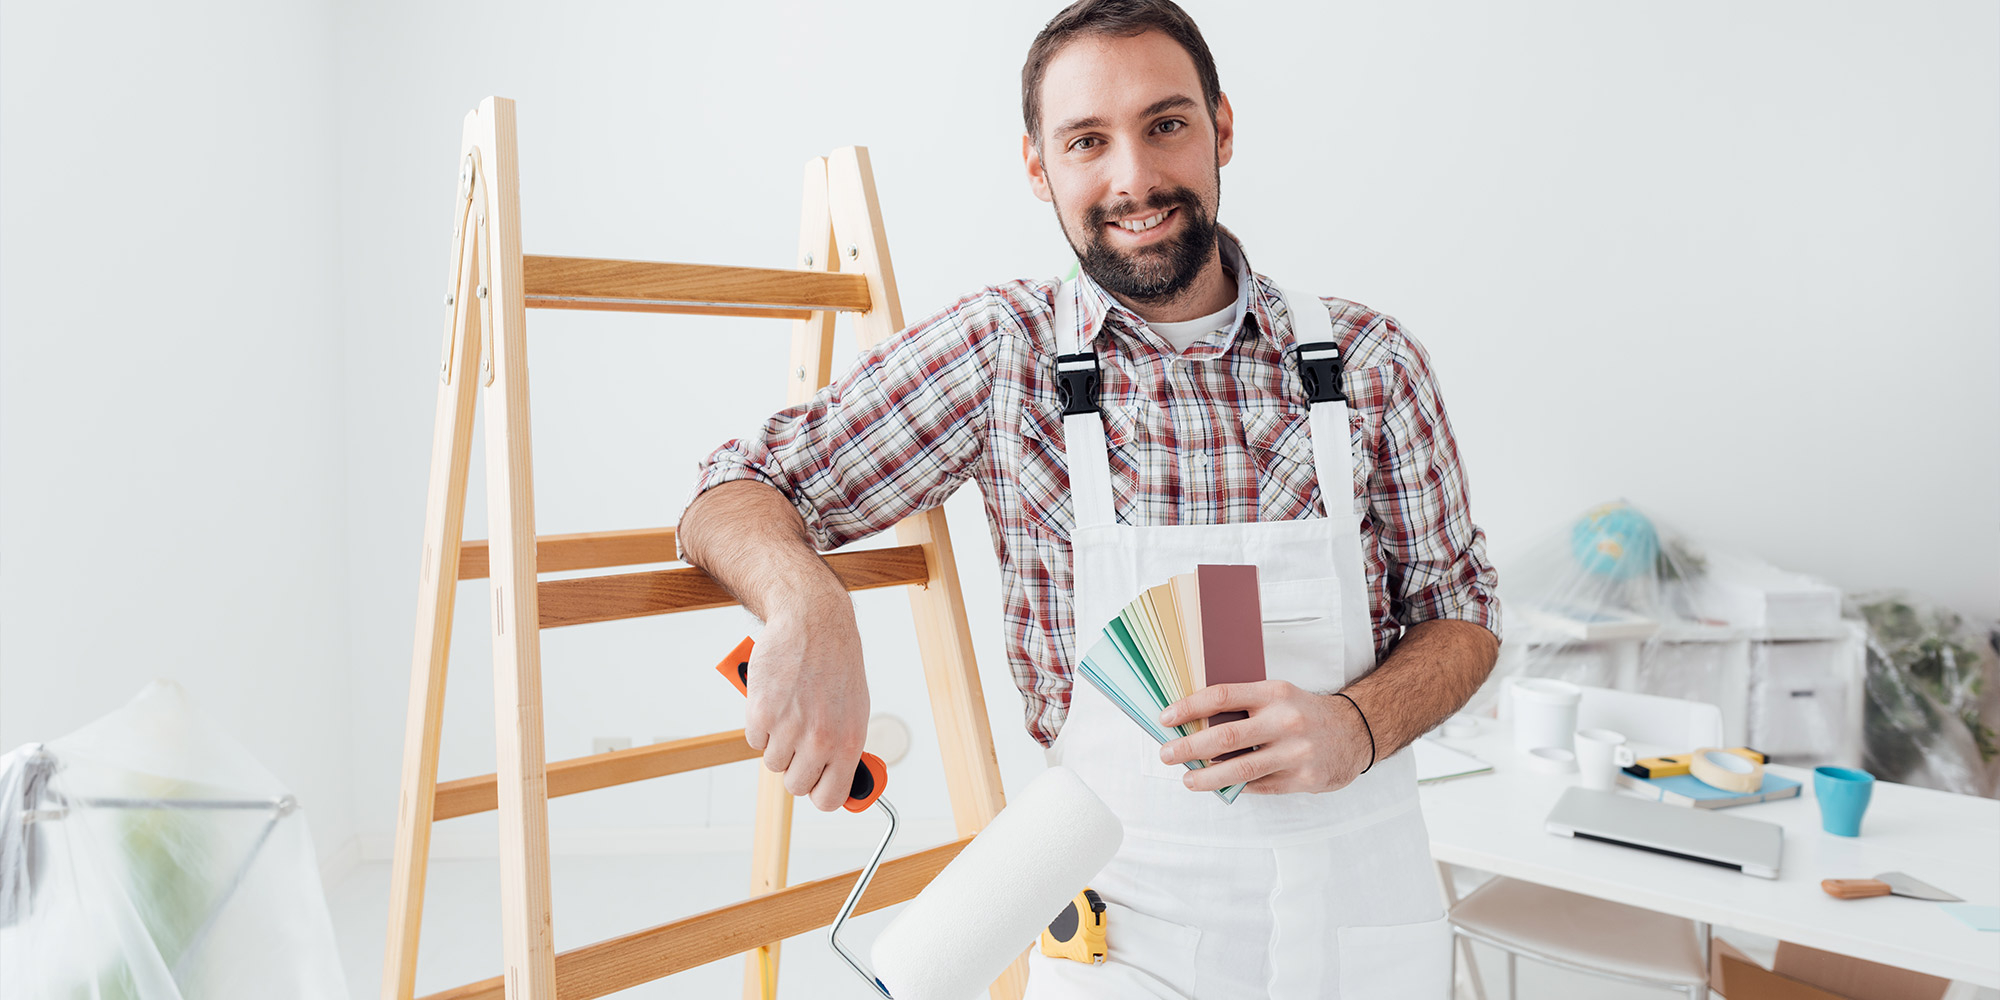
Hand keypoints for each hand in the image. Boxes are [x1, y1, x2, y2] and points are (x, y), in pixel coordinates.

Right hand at [741, 603, 869, 811]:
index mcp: (848, 743)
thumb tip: (840, 782)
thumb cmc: (836, 664)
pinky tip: (775, 702)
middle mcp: (820, 740)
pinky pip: (754, 740)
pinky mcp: (761, 714)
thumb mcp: (856, 710)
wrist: (813, 623)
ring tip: (790, 713)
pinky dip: (760, 725)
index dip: (819, 793)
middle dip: (795, 767)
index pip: (829, 799)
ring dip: (777, 743)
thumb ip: (844, 748)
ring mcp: (789, 728)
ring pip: (773, 763)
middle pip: (796, 786)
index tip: (816, 784)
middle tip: (798, 742)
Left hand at [1158, 680, 1371, 794]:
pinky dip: (1235, 787)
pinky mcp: (1303, 778)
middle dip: (1189, 747)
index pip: (1222, 696)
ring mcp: (1295, 752)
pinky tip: (1220, 786)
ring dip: (1207, 777)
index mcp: (1274, 693)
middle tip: (1167, 754)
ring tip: (1188, 779)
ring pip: (1240, 768)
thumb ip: (1243, 706)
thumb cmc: (1304, 713)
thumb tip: (1193, 723)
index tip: (1165, 718)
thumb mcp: (1278, 696)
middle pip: (1225, 736)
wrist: (1355, 732)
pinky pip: (1259, 786)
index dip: (1189, 707)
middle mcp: (1285, 720)